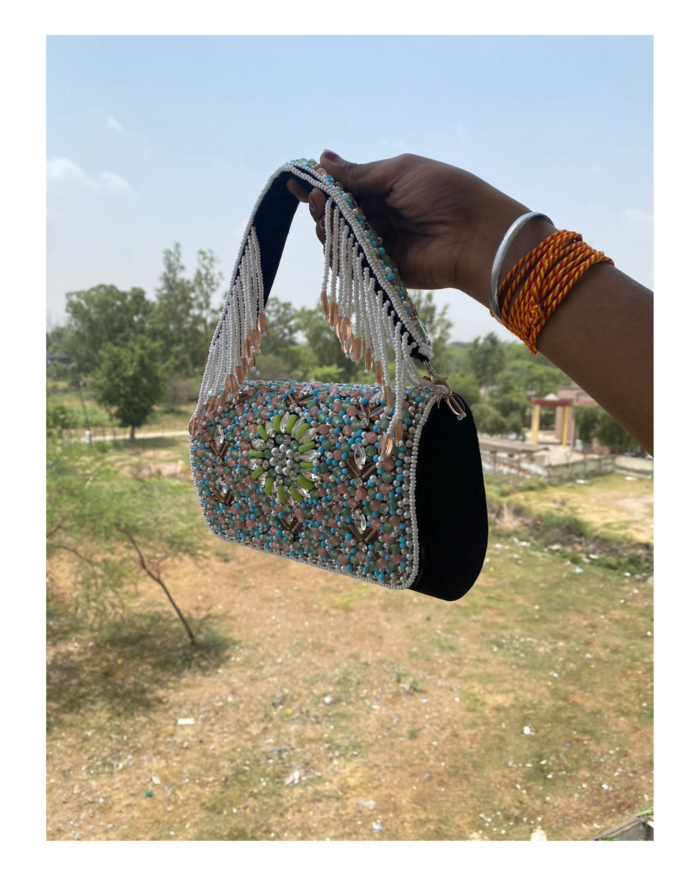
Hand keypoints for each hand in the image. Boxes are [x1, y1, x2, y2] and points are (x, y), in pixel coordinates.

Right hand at [287, 150, 554, 307]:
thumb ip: (359, 173)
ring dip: (326, 226)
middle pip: (336, 212)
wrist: (473, 236)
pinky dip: (337, 253)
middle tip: (316, 200)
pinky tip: (332, 240)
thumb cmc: (444, 194)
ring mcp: (379, 242)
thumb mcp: (399, 173)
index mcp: (386, 186)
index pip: (344, 186)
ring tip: (325, 218)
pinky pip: (350, 263)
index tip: (295, 182)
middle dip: (320, 205)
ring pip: (338, 237)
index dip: (319, 184)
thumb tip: (322, 158)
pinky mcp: (382, 268)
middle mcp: (380, 215)